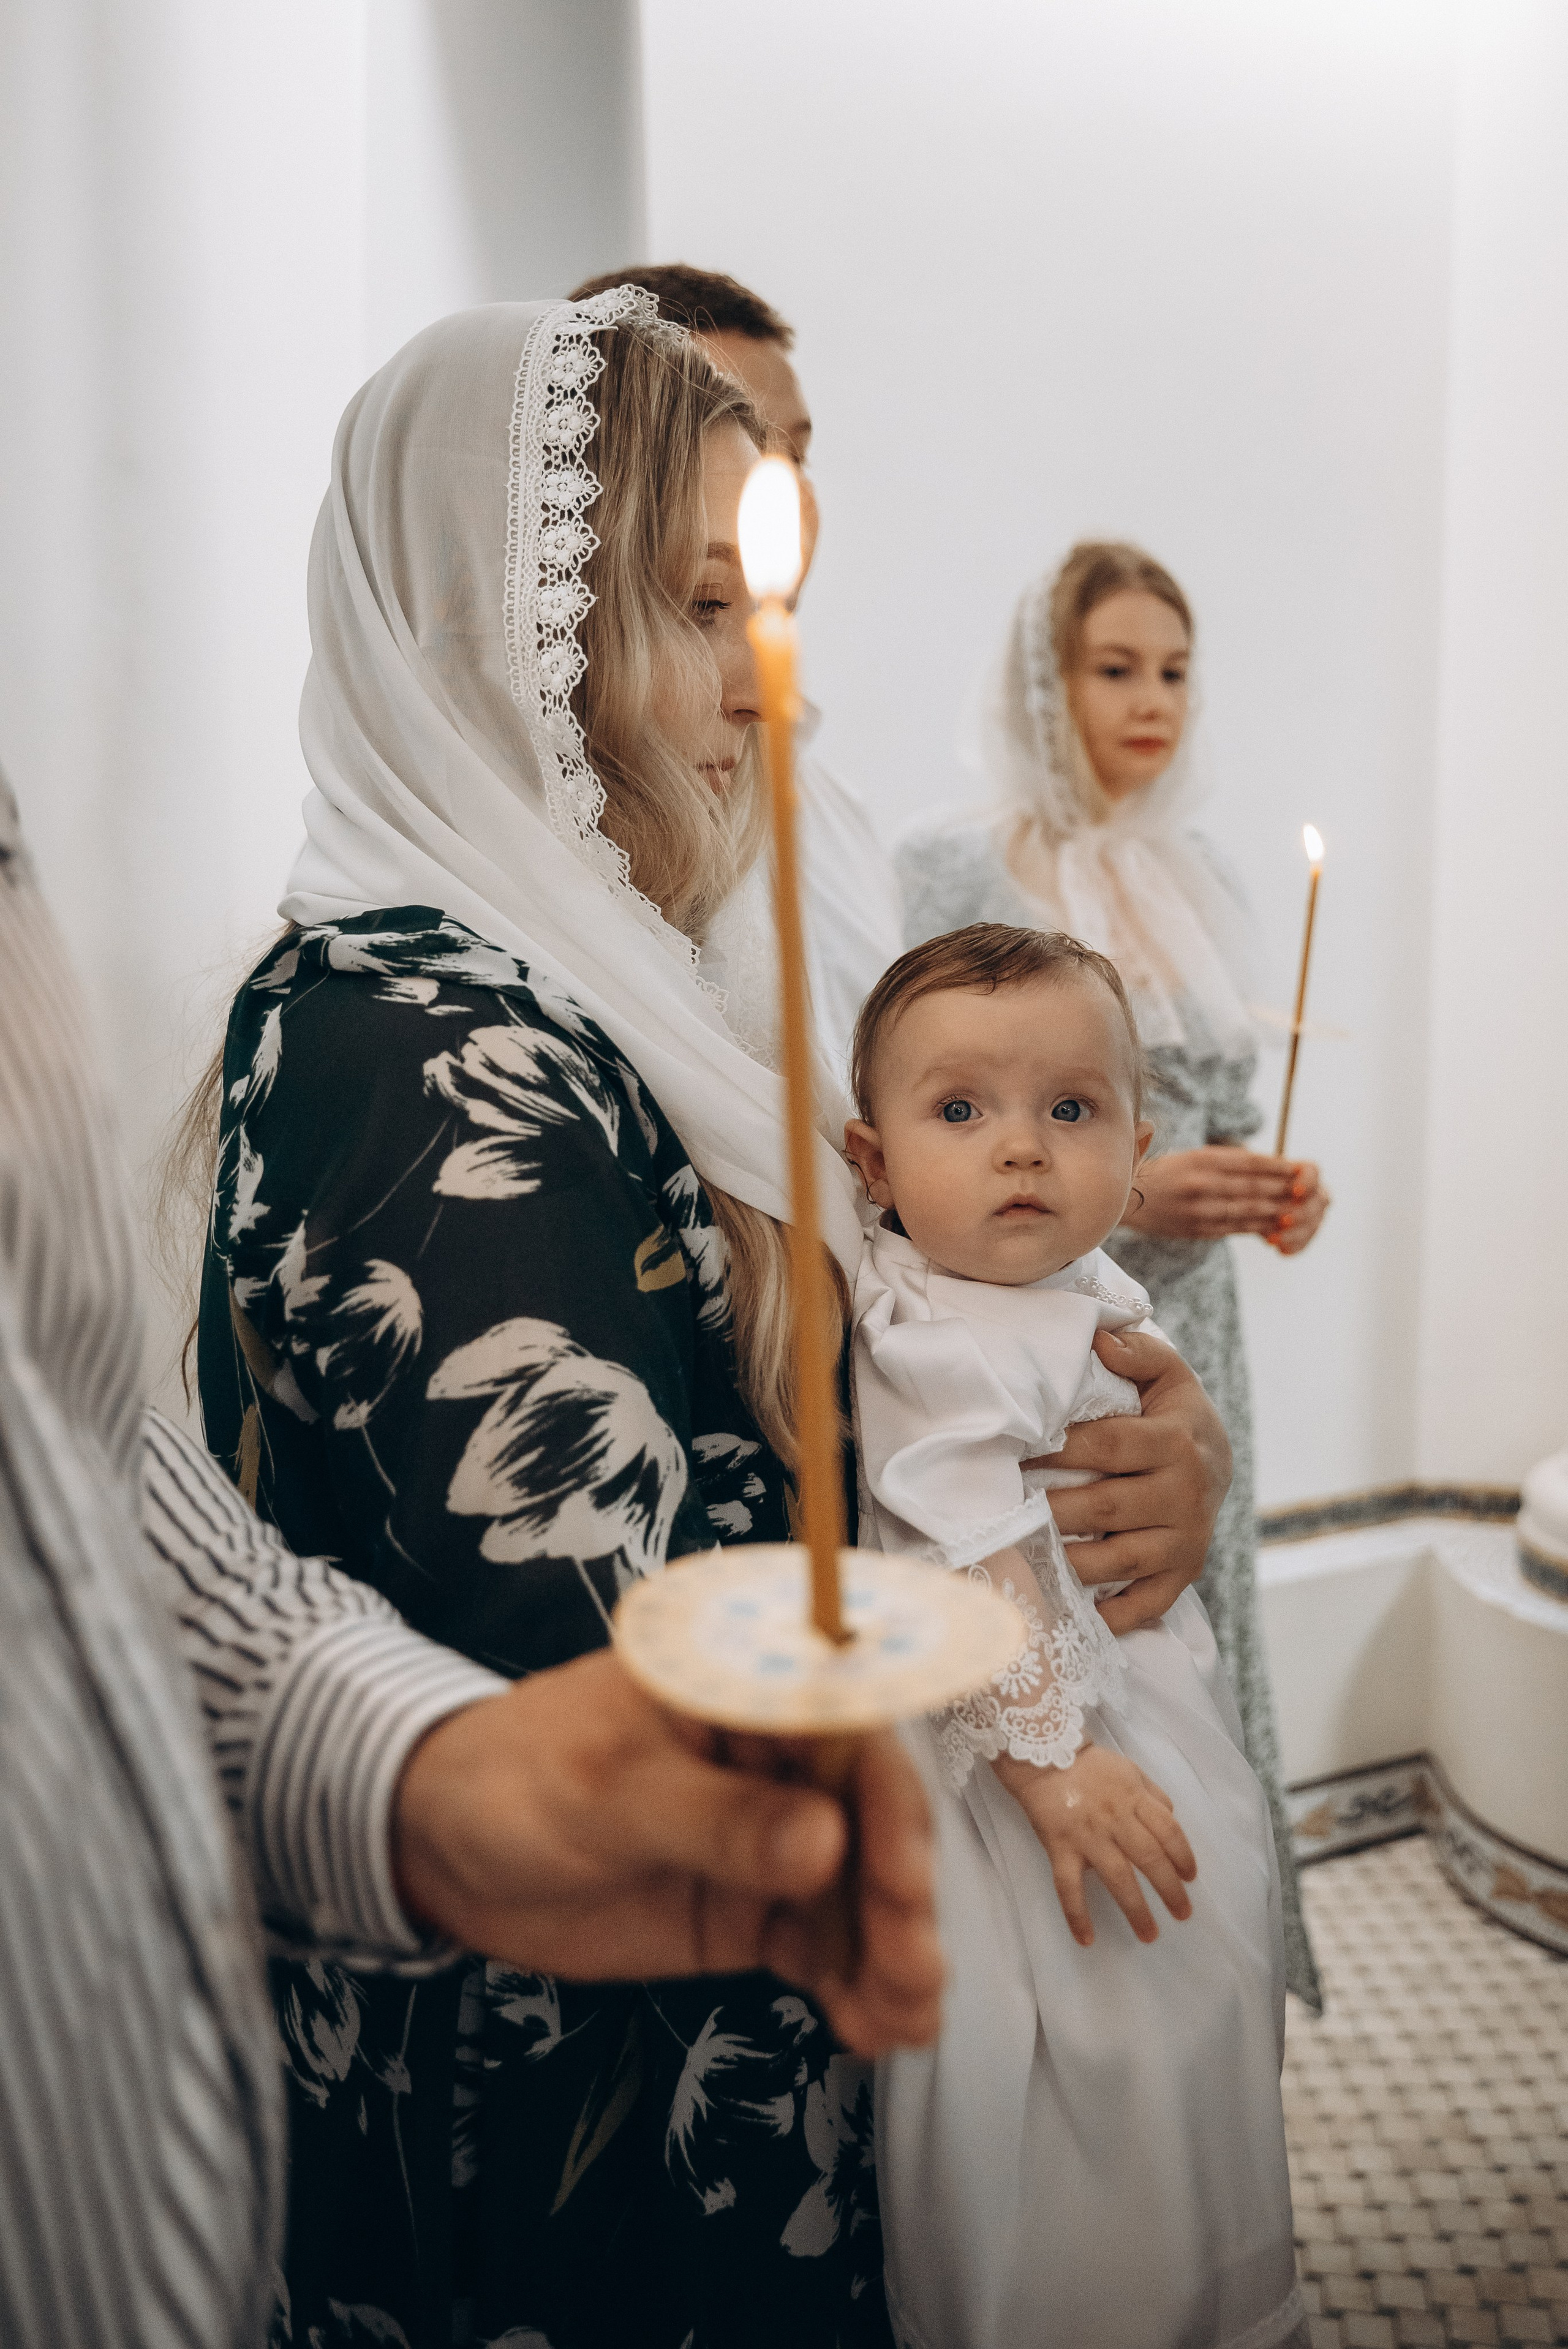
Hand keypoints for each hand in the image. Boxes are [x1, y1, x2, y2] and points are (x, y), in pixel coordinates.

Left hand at [392, 1649, 943, 2058]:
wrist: (439, 1845)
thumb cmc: (509, 1776)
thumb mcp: (604, 1793)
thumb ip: (712, 1819)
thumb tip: (824, 1845)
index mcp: (744, 1686)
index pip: (849, 1727)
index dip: (890, 1799)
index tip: (903, 1875)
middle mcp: (775, 1756)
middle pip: (872, 1817)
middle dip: (903, 1894)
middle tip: (911, 1965)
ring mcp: (769, 1837)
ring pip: (858, 1891)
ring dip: (894, 1953)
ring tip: (904, 2018)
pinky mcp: (754, 1908)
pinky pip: (822, 1946)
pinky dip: (856, 1986)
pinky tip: (872, 2028)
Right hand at [990, 1741, 1195, 1945]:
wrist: (1041, 1757)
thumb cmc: (1090, 1767)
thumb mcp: (1130, 1771)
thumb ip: (1153, 1796)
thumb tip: (1171, 1822)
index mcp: (1134, 1799)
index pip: (1168, 1830)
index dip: (1183, 1855)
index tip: (1190, 1877)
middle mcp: (1115, 1819)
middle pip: (1150, 1857)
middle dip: (1170, 1889)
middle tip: (1182, 1913)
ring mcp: (1087, 1836)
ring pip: (1117, 1877)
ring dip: (1136, 1909)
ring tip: (1149, 1934)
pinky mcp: (1060, 1848)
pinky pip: (1068, 1887)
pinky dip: (1077, 1915)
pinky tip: (1087, 1939)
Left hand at [1024, 1326, 1230, 1632]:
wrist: (1221, 1462)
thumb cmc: (1175, 1414)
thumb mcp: (1169, 1374)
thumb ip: (1139, 1353)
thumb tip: (1101, 1340)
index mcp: (1176, 1441)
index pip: (1108, 1446)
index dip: (1057, 1451)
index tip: (1013, 1452)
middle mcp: (1185, 1494)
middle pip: (1105, 1507)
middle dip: (1049, 1509)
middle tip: (1001, 1508)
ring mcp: (1186, 1541)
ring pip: (1117, 1560)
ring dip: (1066, 1562)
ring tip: (1019, 1555)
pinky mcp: (1184, 1574)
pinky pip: (1146, 1603)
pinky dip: (1110, 1616)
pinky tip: (1070, 1612)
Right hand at [1126, 1146, 1323, 1244]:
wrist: (1122, 1200)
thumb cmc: (1162, 1174)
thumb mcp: (1190, 1157)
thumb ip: (1224, 1161)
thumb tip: (1267, 1166)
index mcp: (1200, 1160)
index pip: (1249, 1161)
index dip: (1278, 1166)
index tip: (1299, 1168)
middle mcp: (1201, 1183)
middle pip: (1253, 1187)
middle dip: (1284, 1190)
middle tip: (1307, 1193)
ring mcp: (1199, 1209)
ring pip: (1248, 1210)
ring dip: (1276, 1212)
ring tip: (1296, 1212)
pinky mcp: (1196, 1229)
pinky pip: (1234, 1228)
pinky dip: (1256, 1227)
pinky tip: (1272, 1227)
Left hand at [1265, 1161, 1329, 1254]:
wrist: (1254, 1203)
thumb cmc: (1256, 1182)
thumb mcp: (1256, 1175)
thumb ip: (1262, 1176)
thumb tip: (1258, 1176)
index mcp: (1307, 1173)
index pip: (1313, 1172)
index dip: (1307, 1182)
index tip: (1294, 1191)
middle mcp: (1315, 1194)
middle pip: (1317, 1203)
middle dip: (1300, 1213)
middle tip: (1282, 1220)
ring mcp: (1314, 1216)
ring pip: (1311, 1226)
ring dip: (1292, 1234)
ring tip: (1272, 1239)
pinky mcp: (1306, 1235)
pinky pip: (1304, 1243)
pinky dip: (1292, 1246)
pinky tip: (1279, 1249)